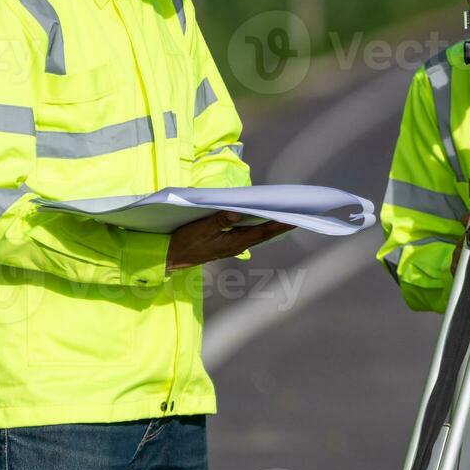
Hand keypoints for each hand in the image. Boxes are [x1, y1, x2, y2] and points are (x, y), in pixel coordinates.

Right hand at [166, 211, 294, 272]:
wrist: (169, 258)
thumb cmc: (184, 243)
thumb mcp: (199, 229)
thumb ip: (218, 219)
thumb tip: (236, 211)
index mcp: (234, 243)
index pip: (263, 232)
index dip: (280, 224)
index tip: (297, 218)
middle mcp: (237, 245)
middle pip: (265, 233)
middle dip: (282, 224)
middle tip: (300, 214)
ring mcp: (233, 245)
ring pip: (258, 233)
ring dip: (272, 224)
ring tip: (287, 214)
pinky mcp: (227, 243)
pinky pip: (248, 233)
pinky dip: (258, 225)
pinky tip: (263, 218)